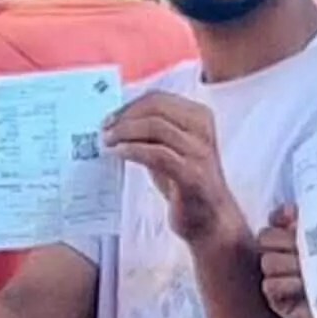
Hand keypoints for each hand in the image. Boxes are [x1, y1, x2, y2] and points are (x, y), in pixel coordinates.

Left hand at [104, 92, 245, 258]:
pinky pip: (157, 153)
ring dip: (125, 132)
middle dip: (125, 116)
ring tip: (108, 141)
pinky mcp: (191, 174)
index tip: (109, 118)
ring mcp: (199, 151)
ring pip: (156, 127)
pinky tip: (118, 154)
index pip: (158, 98)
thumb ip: (152, 132)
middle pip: (156, 108)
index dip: (129, 106)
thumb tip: (117, 120)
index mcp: (199, 117)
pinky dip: (132, 150)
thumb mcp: (171, 149)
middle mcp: (202, 129)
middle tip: (105, 129)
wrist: (211, 219)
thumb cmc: (186, 183)